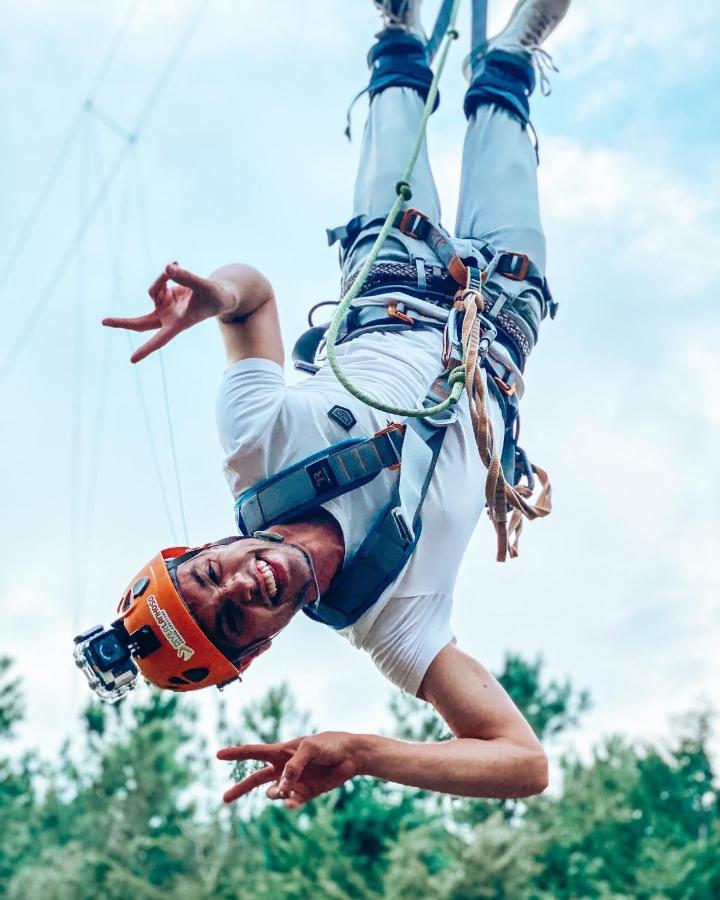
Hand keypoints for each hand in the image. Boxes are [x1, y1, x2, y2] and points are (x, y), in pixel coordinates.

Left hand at [103, 261, 236, 362]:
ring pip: (153, 290)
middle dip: (123, 322)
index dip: (147, 348)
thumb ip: (186, 277)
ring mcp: (164, 307)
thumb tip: (167, 267)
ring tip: (177, 266)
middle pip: (140, 323)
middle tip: (104, 322)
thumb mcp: (203, 285)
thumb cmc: (214, 296)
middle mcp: (168, 318)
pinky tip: (177, 265)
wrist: (218, 295)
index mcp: (178, 324)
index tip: (132, 359)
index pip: (160, 339)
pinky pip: (159, 281)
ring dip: (163, 278)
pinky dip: (166, 274)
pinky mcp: (165, 296)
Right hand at [217, 732, 361, 809]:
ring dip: (277, 793)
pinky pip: (291, 803)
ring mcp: (293, 783)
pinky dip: (290, 804)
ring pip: (274, 793)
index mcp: (281, 751)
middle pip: (256, 779)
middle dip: (240, 789)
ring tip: (287, 790)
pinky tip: (292, 801)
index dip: (235, 753)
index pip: (253, 752)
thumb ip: (295, 764)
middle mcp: (284, 769)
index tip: (218, 754)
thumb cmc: (330, 745)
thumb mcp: (311, 747)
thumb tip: (282, 785)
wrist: (351, 757)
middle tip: (224, 799)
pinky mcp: (305, 794)